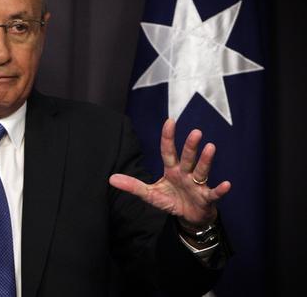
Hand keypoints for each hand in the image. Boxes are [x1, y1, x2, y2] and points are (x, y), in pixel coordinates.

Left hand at [109, 118, 230, 227]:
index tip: (170, 121)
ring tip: (210, 147)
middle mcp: (185, 174)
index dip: (168, 137)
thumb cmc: (171, 200)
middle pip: (187, 158)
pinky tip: (227, 184)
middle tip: (195, 132)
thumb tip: (111, 179)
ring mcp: (197, 185)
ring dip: (206, 161)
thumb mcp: (150, 194)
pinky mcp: (206, 198)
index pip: (168, 151)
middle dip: (190, 146)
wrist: (189, 217)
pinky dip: (220, 190)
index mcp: (171, 170)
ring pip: (201, 171)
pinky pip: (214, 193)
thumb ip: (132, 185)